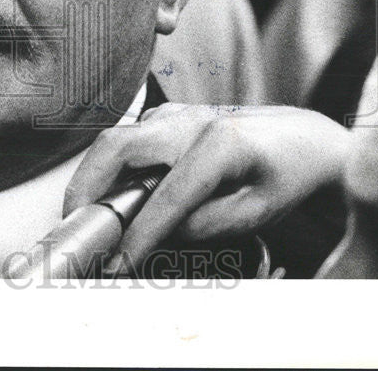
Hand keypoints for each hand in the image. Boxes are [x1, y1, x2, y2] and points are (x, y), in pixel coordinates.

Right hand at [63, 103, 351, 272]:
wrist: (303, 139)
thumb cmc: (285, 175)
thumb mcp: (256, 212)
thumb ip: (206, 226)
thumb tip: (159, 235)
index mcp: (219, 143)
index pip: (164, 195)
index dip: (137, 234)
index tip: (118, 263)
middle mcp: (189, 120)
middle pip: (115, 146)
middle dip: (85, 188)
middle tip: (74, 227)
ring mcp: (174, 115)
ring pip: (115, 141)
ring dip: (93, 178)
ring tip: (88, 220)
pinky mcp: (166, 119)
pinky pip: (127, 142)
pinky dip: (109, 170)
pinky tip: (112, 200)